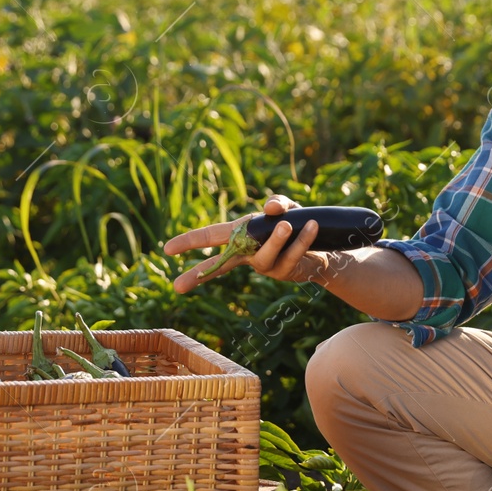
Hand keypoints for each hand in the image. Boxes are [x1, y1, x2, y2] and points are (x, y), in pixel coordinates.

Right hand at [163, 195, 325, 293]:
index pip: (211, 237)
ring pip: (264, 255)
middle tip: (177, 287)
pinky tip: (311, 226)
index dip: (189, 242)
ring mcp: (265, 265)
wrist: (325, 246)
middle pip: (219, 266)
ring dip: (275, 238)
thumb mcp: (287, 207)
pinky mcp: (284, 272)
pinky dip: (302, 239)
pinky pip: (291, 255)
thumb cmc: (298, 223)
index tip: (167, 249)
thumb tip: (271, 210)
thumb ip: (278, 203)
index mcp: (241, 236)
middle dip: (198, 274)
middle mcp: (248, 253)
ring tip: (286, 224)